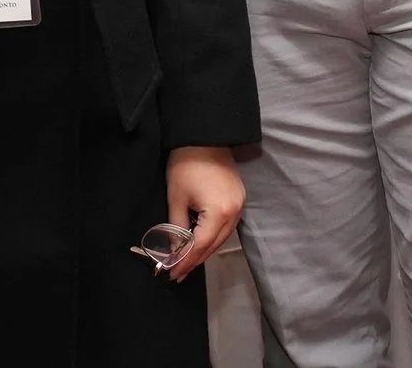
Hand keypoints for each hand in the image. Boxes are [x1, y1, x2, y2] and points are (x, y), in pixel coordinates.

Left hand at [163, 146, 243, 280]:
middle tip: (177, 273)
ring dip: (205, 250)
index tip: (171, 273)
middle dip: (195, 260)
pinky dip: (214, 237)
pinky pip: (227, 226)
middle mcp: (235, 212)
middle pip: (214, 245)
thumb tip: (172, 252)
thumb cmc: (186, 165)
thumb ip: (175, 229)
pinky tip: (201, 242)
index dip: (185, 262)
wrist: (204, 137)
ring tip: (187, 262)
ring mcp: (240, 205)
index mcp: (219, 213)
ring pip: (223, 237)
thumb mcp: (176, 199)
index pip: (200, 246)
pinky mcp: (240, 198)